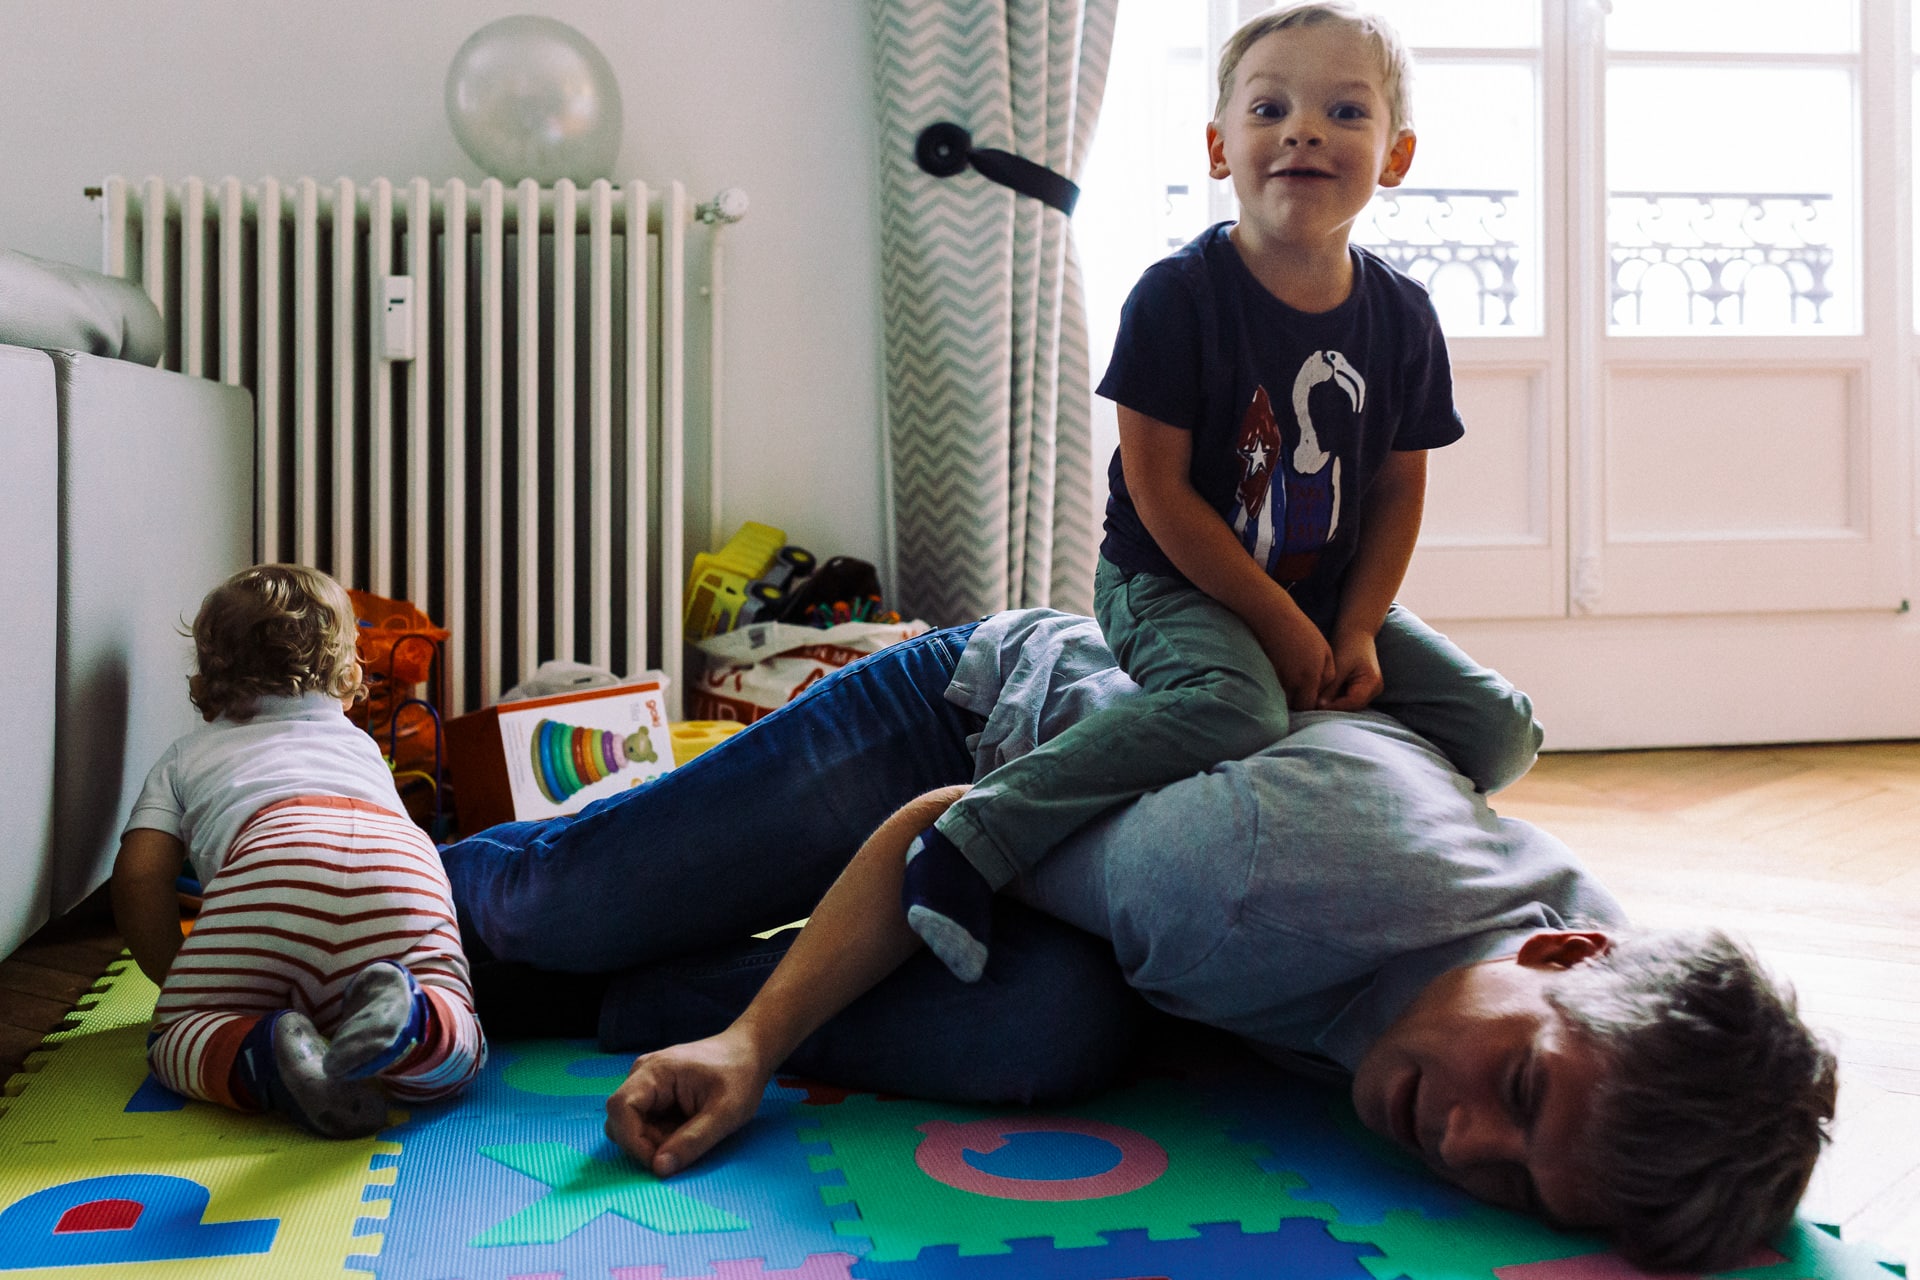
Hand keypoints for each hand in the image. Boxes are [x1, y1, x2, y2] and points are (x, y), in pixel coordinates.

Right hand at [603, 1030, 770, 1175]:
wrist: (750, 1053)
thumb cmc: (741, 1076)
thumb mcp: (726, 1113)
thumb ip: (693, 1141)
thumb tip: (658, 1169)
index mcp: (655, 1071)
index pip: (620, 1109)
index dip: (633, 1142)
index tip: (660, 1163)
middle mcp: (642, 1075)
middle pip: (621, 1122)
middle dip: (646, 1145)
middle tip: (684, 1147)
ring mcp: (646, 1084)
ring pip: (632, 1127)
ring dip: (656, 1142)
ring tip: (691, 1132)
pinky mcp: (653, 1095)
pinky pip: (645, 1124)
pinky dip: (662, 1136)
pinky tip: (688, 1127)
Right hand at [1256, 607, 1336, 711]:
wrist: (1272, 616)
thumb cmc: (1301, 630)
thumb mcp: (1325, 650)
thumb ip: (1328, 674)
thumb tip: (1321, 693)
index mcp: (1310, 677)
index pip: (1308, 706)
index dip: (1308, 706)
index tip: (1307, 700)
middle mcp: (1293, 681)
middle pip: (1294, 706)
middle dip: (1295, 703)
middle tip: (1297, 696)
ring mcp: (1277, 678)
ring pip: (1281, 699)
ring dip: (1284, 697)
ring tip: (1286, 687)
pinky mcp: (1264, 673)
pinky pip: (1270, 689)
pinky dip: (1273, 688)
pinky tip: (1276, 677)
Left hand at [1320, 629, 1383, 710]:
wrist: (1357, 632)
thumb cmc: (1348, 644)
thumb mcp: (1338, 666)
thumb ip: (1330, 688)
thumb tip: (1319, 707)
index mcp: (1372, 682)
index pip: (1353, 703)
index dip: (1334, 708)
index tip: (1315, 708)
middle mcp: (1375, 689)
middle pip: (1353, 707)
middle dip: (1334, 708)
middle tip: (1313, 708)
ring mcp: (1370, 690)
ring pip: (1350, 705)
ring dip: (1335, 705)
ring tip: (1316, 704)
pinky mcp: (1363, 688)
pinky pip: (1349, 699)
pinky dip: (1337, 699)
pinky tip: (1323, 698)